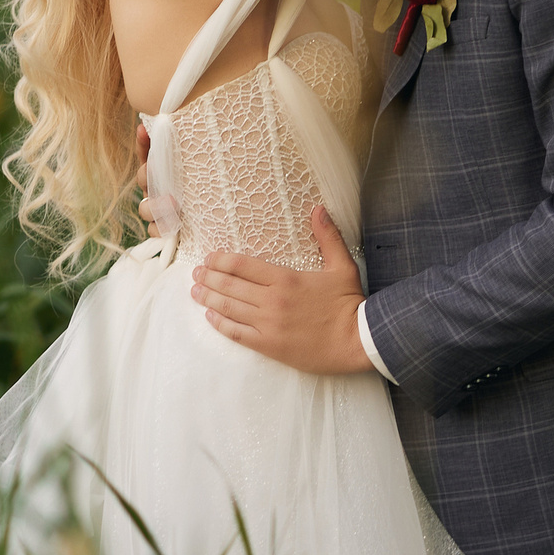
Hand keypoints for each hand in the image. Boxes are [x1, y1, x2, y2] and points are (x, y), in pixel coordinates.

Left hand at [191, 205, 374, 374]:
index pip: (242, 265)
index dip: (221, 260)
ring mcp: (268, 324)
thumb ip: (327, 237)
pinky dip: (220, 324)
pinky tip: (210, 317)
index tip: (210, 258)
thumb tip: (318, 209)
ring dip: (208, 298)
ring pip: (228, 308)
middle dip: (208, 277)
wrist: (358, 341)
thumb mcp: (342, 266)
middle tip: (196, 273)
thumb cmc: (349, 303)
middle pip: (229, 285)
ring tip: (195, 291)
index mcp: (285, 278)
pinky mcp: (269, 345)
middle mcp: (272, 300)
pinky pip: (237, 333)